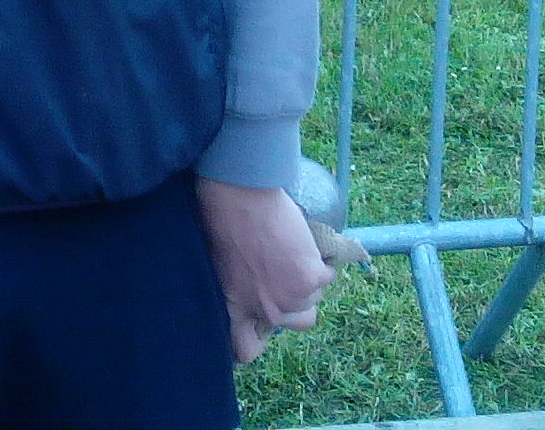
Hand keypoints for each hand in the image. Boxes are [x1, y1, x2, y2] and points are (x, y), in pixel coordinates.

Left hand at [195, 176, 335, 362]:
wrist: (240, 194)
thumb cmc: (221, 219)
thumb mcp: (217, 263)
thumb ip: (236, 286)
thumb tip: (252, 288)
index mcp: (235, 308)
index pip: (246, 349)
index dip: (256, 341)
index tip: (261, 327)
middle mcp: (266, 311)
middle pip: (299, 322)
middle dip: (298, 300)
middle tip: (287, 274)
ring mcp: (291, 298)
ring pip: (315, 297)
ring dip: (309, 277)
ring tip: (291, 250)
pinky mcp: (311, 278)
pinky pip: (327, 275)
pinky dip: (321, 260)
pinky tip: (303, 241)